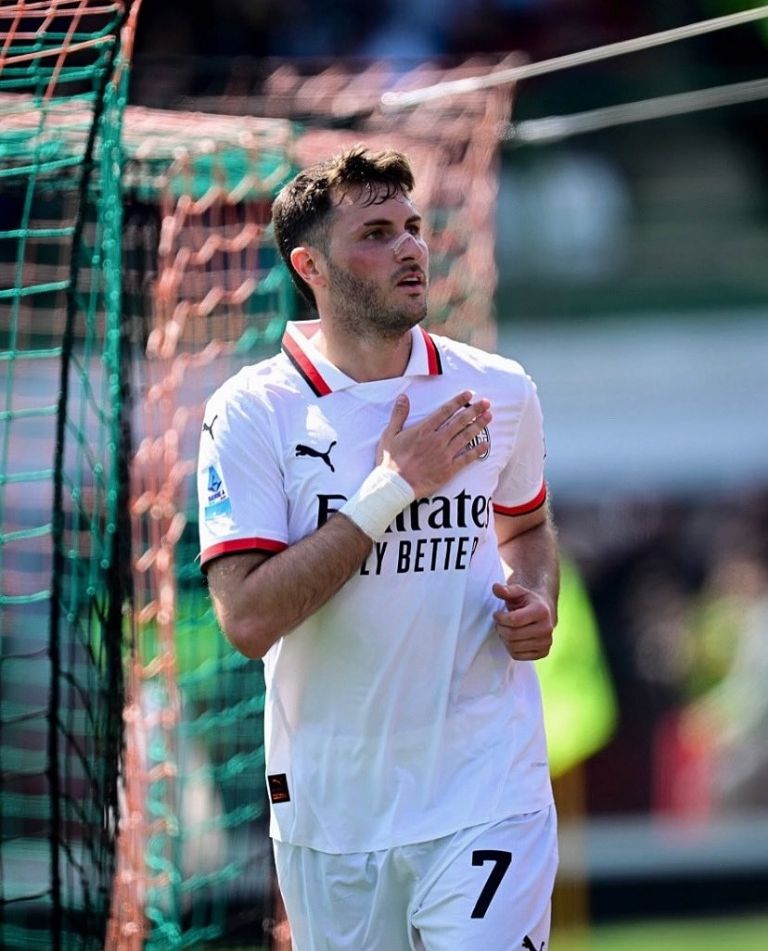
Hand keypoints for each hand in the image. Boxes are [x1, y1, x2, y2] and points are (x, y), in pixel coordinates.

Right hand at [376, 391, 491, 498]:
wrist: (395, 485)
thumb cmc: (390, 461)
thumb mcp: (390, 434)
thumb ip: (399, 415)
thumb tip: (403, 397)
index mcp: (423, 430)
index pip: (445, 411)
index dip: (458, 401)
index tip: (469, 394)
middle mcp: (437, 439)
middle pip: (459, 421)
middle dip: (474, 410)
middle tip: (486, 403)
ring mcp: (444, 454)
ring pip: (465, 437)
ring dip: (478, 425)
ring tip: (488, 417)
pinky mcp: (448, 469)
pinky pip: (466, 458)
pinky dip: (477, 451)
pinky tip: (486, 444)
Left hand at [492, 581, 554, 660]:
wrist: (543, 614)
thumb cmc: (528, 602)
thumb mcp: (518, 592)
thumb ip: (506, 590)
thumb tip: (495, 587)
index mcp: (541, 611)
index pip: (514, 620)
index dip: (500, 618)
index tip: (496, 614)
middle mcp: (547, 628)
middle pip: (512, 635)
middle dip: (500, 628)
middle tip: (499, 623)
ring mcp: (546, 642)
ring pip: (513, 647)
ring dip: (504, 638)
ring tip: (506, 629)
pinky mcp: (543, 653)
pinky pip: (517, 656)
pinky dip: (510, 648)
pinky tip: (513, 639)